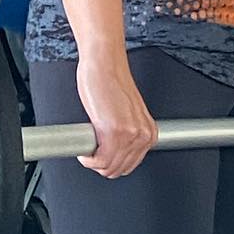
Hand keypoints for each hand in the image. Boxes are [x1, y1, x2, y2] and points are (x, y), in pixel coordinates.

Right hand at [74, 53, 158, 177]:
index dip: (112, 163)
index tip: (101, 156)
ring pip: (108, 168)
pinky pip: (99, 161)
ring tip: (87, 151)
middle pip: (119, 169)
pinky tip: (84, 152)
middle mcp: (142, 135)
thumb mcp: (127, 113)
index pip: (130, 165)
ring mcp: (129, 134)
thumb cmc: (110, 82)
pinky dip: (88, 160)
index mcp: (149, 132)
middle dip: (101, 166)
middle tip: (91, 154)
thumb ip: (127, 132)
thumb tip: (114, 152)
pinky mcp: (113, 132)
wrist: (104, 63)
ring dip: (93, 163)